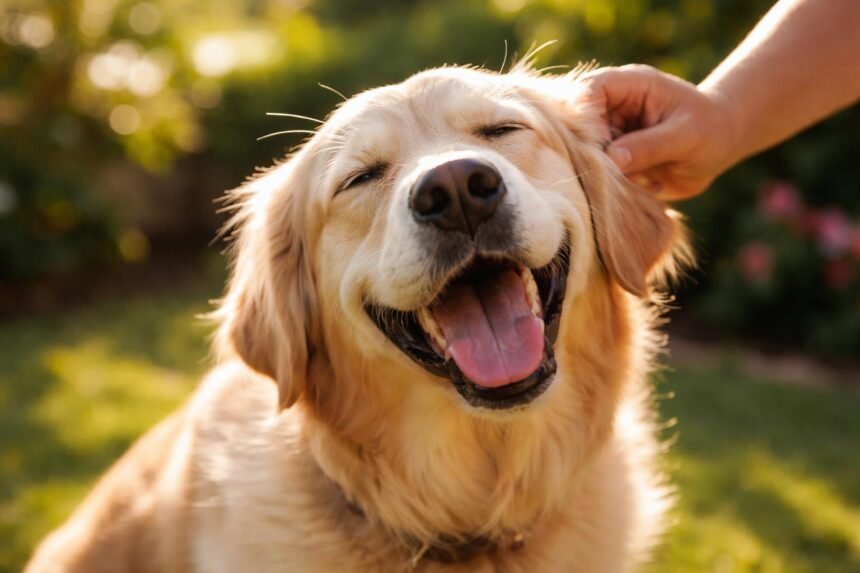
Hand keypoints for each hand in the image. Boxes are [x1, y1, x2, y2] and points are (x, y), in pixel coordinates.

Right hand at [582, 64, 739, 200]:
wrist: (721, 146)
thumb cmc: (711, 130)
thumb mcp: (686, 137)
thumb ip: (649, 146)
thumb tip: (612, 159)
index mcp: (631, 86)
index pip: (589, 91)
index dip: (587, 118)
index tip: (604, 148)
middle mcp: (614, 106)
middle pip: (577, 123)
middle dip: (589, 150)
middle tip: (614, 174)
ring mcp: (610, 131)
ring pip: (583, 150)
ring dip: (599, 171)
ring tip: (635, 181)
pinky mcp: (612, 155)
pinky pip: (597, 170)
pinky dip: (609, 183)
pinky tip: (637, 186)